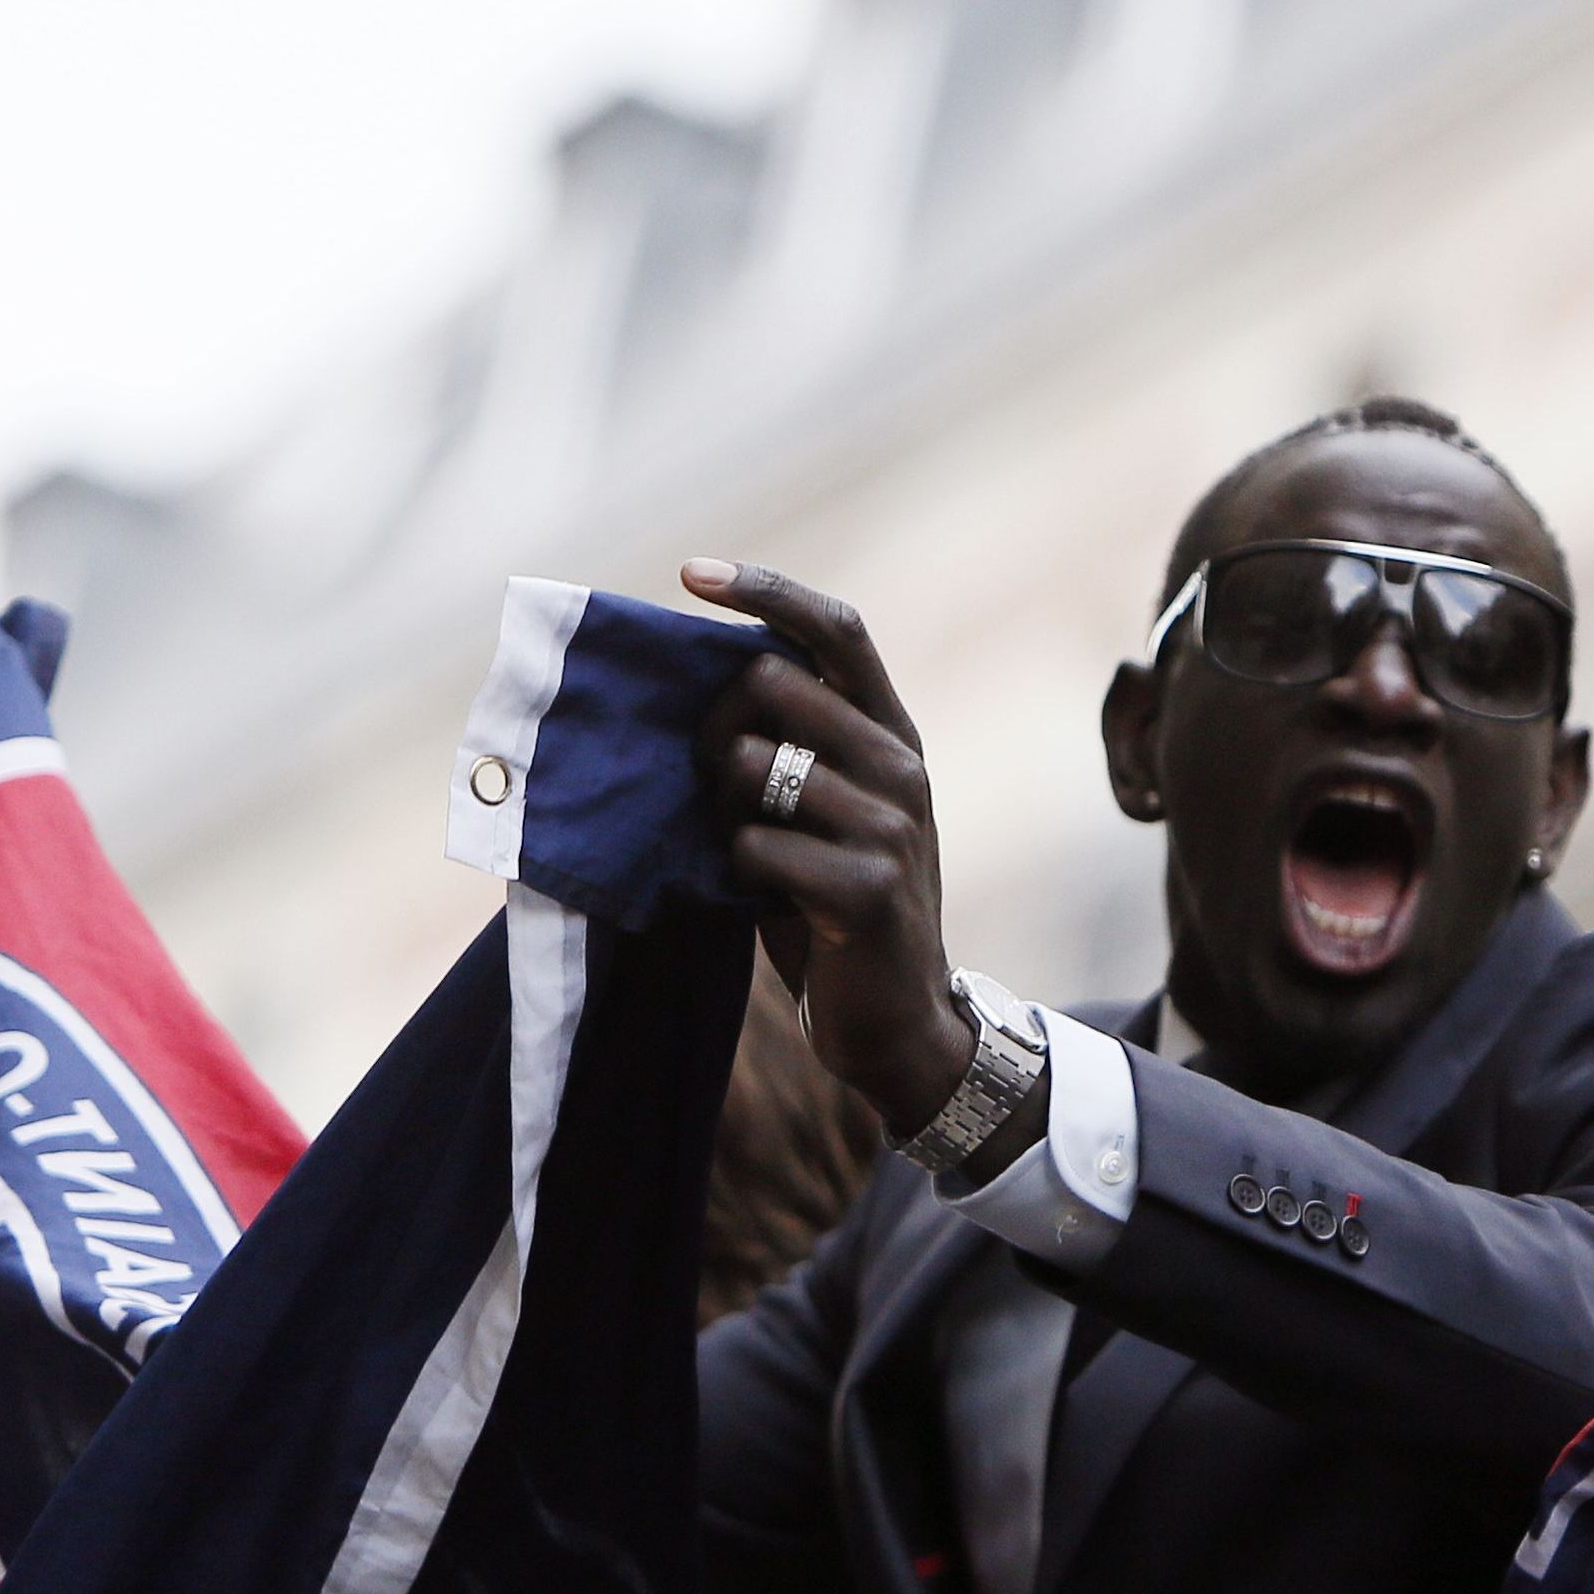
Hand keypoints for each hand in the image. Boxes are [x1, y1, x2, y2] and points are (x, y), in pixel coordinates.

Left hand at [684, 558, 972, 1135]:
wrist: (896, 1020)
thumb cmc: (834, 901)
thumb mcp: (823, 806)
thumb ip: (789, 740)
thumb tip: (705, 677)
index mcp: (890, 731)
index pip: (837, 628)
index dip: (766, 589)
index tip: (691, 573)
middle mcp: (902, 763)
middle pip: (773, 682)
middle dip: (716, 727)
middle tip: (714, 787)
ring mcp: (892, 824)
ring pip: (755, 764)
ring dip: (724, 809)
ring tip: (752, 853)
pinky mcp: (866, 887)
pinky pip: (754, 846)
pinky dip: (740, 872)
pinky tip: (769, 900)